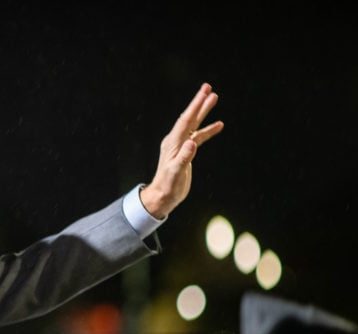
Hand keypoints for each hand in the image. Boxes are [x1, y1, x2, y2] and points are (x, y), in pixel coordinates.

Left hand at [140, 83, 223, 218]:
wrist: (163, 196)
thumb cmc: (168, 186)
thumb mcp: (176, 172)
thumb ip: (184, 157)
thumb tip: (193, 142)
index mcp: (173, 143)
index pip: (186, 121)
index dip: (195, 106)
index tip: (204, 93)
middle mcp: (175, 141)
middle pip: (189, 118)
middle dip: (199, 103)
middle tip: (208, 88)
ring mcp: (180, 146)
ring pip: (194, 125)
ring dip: (203, 112)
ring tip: (214, 98)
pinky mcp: (186, 152)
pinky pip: (198, 136)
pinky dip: (207, 130)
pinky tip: (218, 125)